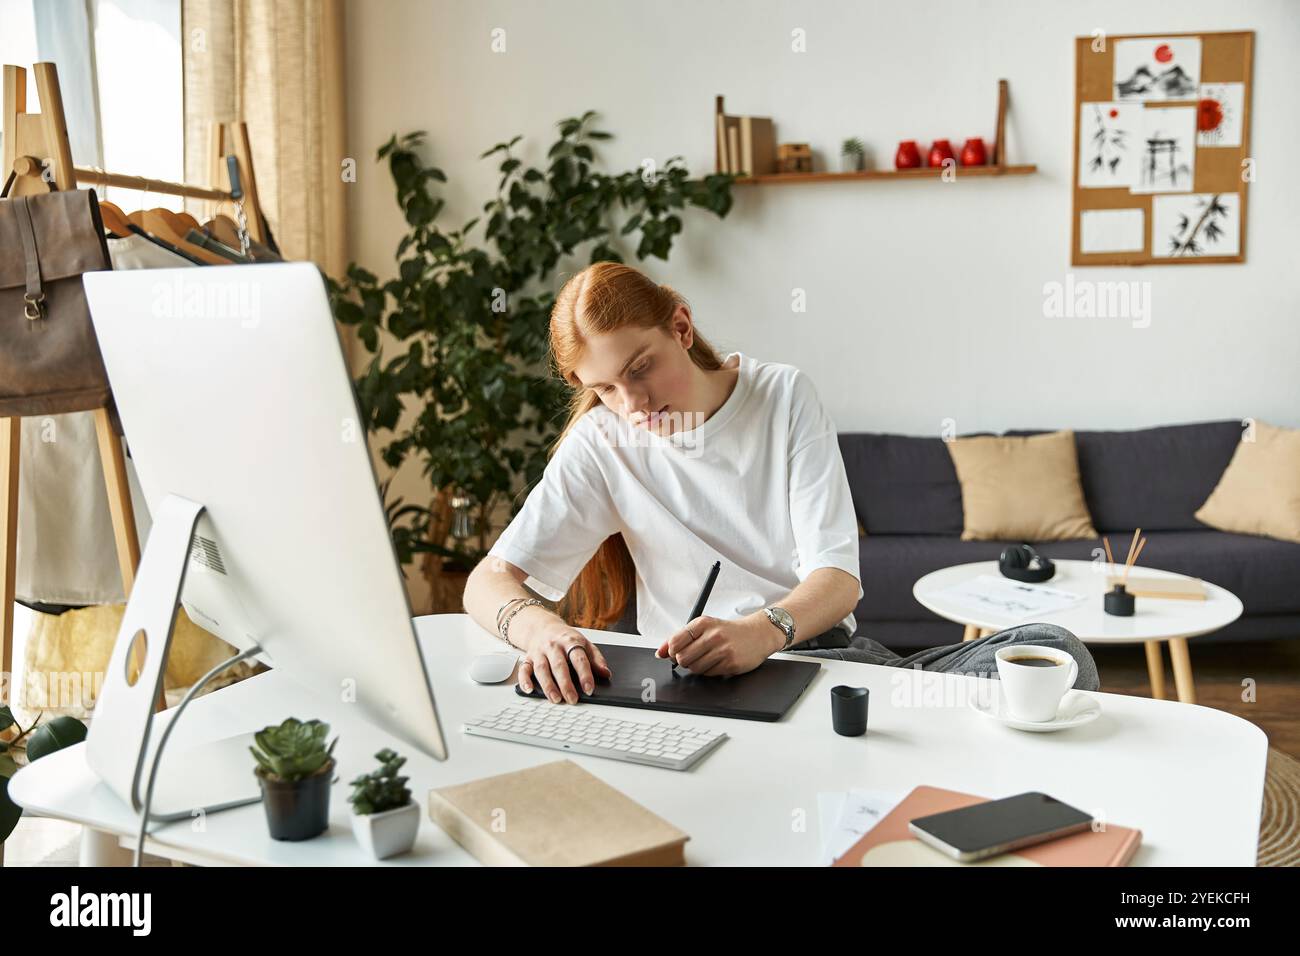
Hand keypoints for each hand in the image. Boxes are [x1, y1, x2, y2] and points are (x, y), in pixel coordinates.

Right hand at [514, 608, 612, 703]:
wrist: (543, 627)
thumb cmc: (566, 638)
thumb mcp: (584, 643)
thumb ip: (596, 658)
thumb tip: (606, 673)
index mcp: (570, 642)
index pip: (579, 659)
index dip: (585, 674)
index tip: (589, 689)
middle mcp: (554, 646)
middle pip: (559, 666)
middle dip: (566, 684)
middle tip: (573, 699)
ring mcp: (540, 652)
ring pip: (542, 669)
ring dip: (548, 685)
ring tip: (556, 699)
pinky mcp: (528, 658)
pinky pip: (524, 669)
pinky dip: (524, 680)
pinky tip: (529, 690)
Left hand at [654, 614, 779, 676]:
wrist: (757, 634)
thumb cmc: (728, 631)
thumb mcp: (704, 627)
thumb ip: (680, 638)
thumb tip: (659, 653)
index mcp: (703, 623)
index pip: (675, 641)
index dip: (671, 651)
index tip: (675, 652)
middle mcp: (713, 635)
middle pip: (682, 658)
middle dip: (683, 661)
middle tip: (692, 656)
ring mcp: (723, 650)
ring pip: (694, 668)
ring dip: (697, 667)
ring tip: (707, 658)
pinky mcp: (731, 663)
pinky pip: (709, 674)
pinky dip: (710, 671)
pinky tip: (718, 662)